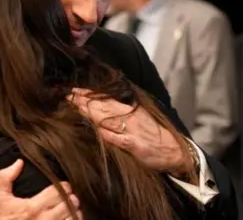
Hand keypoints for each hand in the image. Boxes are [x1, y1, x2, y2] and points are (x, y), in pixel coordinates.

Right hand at [0, 159, 82, 219]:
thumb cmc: (2, 219)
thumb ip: (5, 178)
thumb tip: (19, 162)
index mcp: (33, 207)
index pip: (59, 191)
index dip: (64, 186)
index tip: (63, 186)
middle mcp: (45, 219)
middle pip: (69, 204)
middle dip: (71, 198)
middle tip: (68, 196)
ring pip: (73, 217)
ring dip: (74, 210)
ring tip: (70, 207)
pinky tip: (68, 218)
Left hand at [67, 88, 189, 174]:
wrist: (174, 150)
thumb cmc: (154, 136)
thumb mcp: (139, 120)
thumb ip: (121, 115)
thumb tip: (101, 108)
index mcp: (130, 110)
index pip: (106, 100)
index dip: (89, 95)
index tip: (75, 91)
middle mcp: (130, 117)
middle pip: (104, 107)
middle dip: (85, 101)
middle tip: (68, 95)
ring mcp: (132, 130)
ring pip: (108, 119)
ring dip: (91, 113)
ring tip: (76, 106)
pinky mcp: (134, 144)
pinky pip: (118, 138)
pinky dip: (107, 133)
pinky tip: (97, 130)